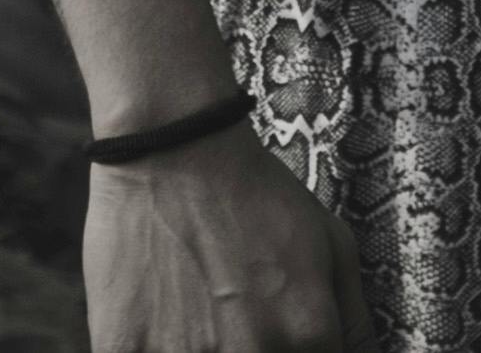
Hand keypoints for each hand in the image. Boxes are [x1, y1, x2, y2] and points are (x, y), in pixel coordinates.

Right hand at [85, 119, 368, 351]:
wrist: (174, 147)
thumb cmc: (254, 193)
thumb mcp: (331, 244)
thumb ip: (356, 324)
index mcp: (308, 335)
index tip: (280, 341)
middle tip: (233, 324)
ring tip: (198, 321)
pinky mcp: (124, 350)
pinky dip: (154, 351)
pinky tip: (162, 329)